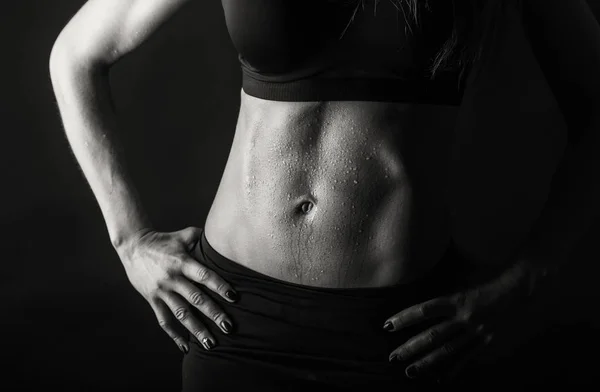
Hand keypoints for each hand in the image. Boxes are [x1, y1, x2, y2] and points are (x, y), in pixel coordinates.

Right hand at [116, 226, 237, 353]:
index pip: (203, 275)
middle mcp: (172, 278)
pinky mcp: (152, 300)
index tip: (234, 297)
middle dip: (213, 314)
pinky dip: (174, 335)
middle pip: (195, 298)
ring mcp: (161, 291)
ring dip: (197, 330)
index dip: (219, 286)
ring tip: (211, 344)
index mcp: (182, 262)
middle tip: (229, 327)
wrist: (133, 247)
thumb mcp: (183, 235)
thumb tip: (224, 237)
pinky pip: (164, 321)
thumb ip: (202, 238)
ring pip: (181, 314)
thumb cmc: (164, 240)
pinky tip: (186, 347)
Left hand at [383, 261, 534, 382]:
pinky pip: (466, 358)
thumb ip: (445, 293)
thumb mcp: (463, 280)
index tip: (388, 325)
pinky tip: (439, 379)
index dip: (405, 318)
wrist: (520, 288)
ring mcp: (476, 331)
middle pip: (433, 335)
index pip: (425, 310)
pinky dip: (452, 370)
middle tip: (394, 356)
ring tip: (410, 372)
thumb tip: (423, 300)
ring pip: (447, 351)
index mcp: (457, 299)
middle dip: (412, 347)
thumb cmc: (488, 279)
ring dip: (427, 363)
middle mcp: (465, 317)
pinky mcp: (486, 341)